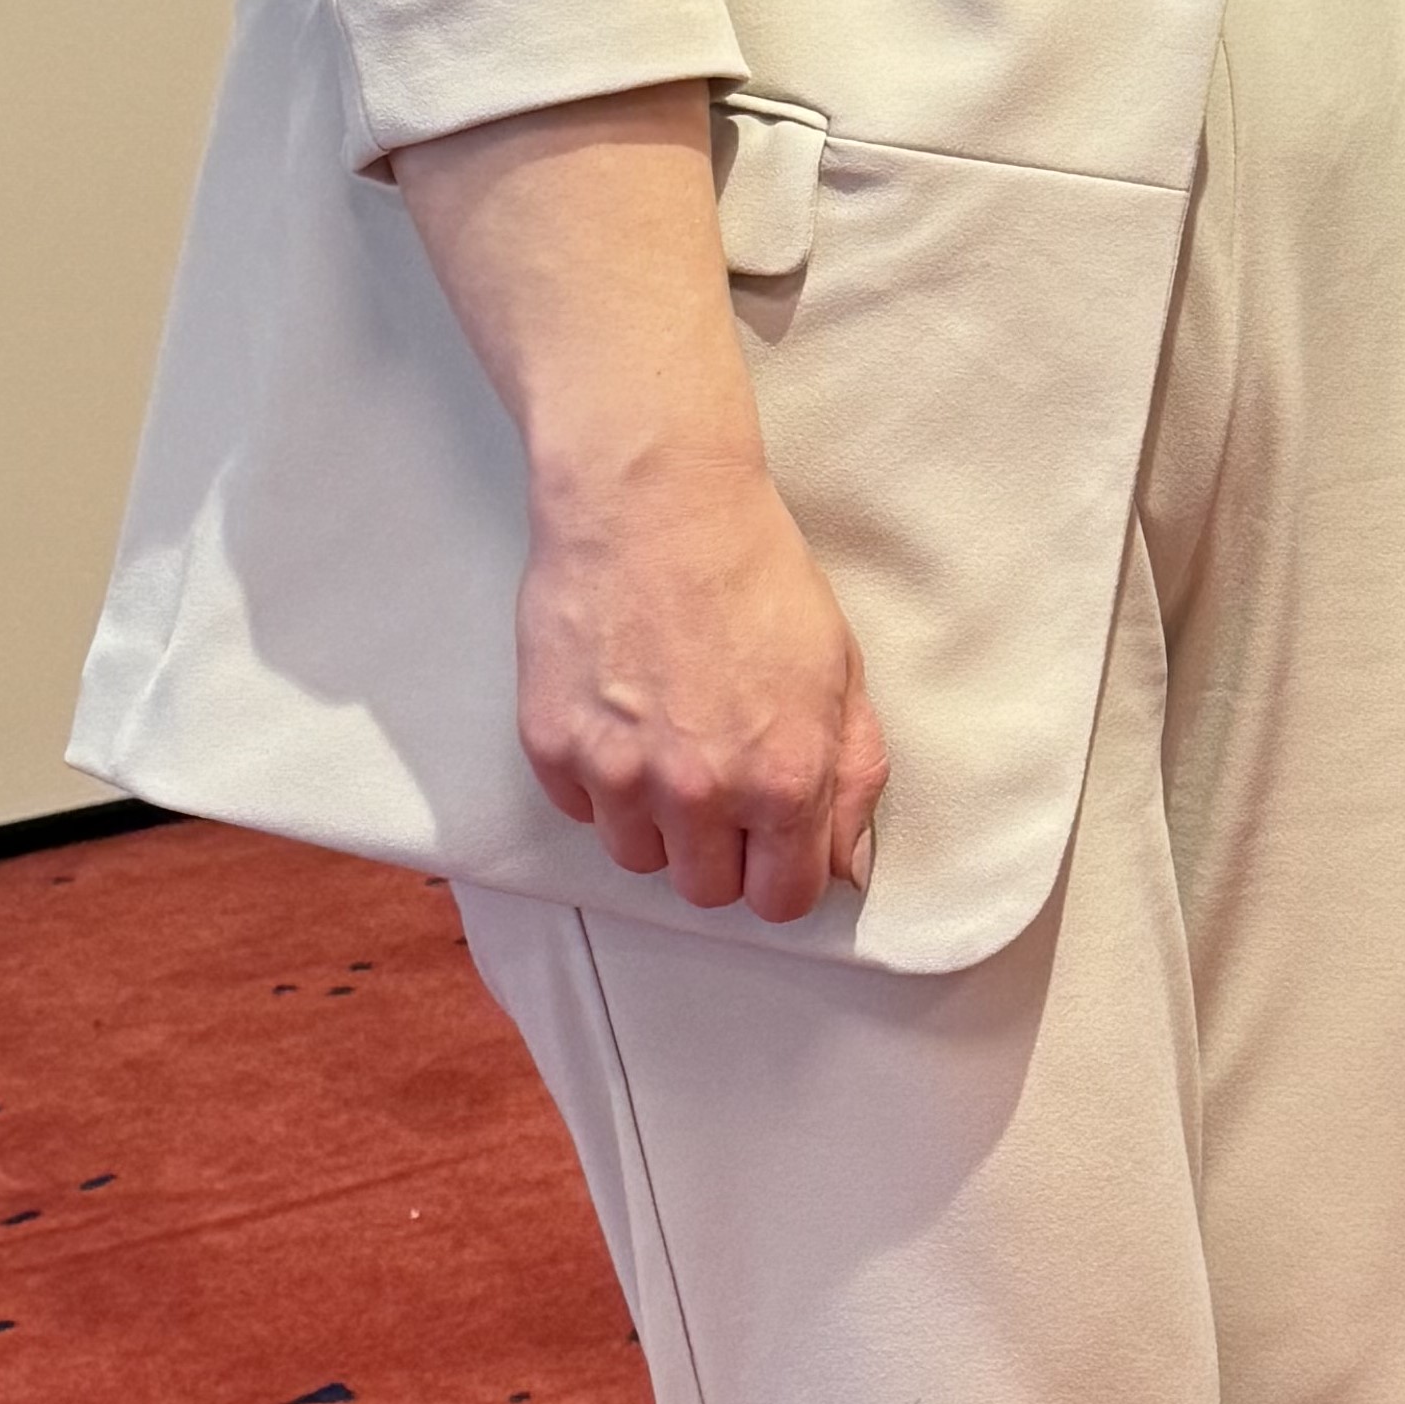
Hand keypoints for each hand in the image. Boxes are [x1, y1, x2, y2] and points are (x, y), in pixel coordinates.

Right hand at [514, 444, 886, 922]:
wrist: (653, 504)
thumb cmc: (754, 574)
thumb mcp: (839, 669)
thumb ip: (851, 776)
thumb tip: (846, 863)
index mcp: (784, 780)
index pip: (783, 899)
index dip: (783, 874)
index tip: (775, 847)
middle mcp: (699, 792)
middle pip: (707, 891)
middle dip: (722, 852)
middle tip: (722, 783)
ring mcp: (618, 776)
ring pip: (638, 858)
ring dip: (658, 822)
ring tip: (669, 743)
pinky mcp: (553, 751)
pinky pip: (582, 810)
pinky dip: (602, 782)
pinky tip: (624, 715)